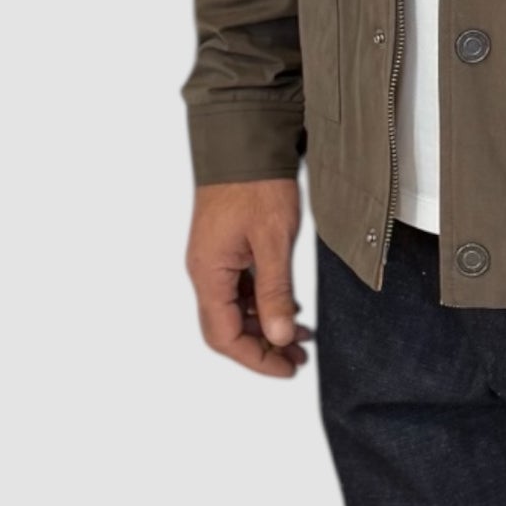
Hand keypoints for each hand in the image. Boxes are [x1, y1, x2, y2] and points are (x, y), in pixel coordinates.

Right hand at [187, 178, 314, 377]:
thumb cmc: (255, 182)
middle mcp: (205, 270)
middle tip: (297, 358)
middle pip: (227, 327)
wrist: (244, 137)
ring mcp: (214, 258)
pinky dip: (262, 302)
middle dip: (262, 347)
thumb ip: (275, 292)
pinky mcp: (225, 246)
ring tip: (301, 335)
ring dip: (264, 324)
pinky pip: (239, 287)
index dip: (256, 358)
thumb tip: (281, 336)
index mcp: (209, 274)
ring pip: (234, 308)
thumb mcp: (273, 240)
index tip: (287, 368)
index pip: (225, 336)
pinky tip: (288, 304)